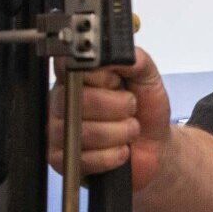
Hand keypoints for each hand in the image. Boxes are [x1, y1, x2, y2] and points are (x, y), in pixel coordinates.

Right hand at [47, 47, 173, 190]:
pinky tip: (120, 150)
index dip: (100, 77)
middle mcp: (62, 100)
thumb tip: (120, 52)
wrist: (153, 146)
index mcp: (77, 76)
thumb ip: (135, 60)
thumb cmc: (145, 111)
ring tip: (129, 130)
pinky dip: (111, 156)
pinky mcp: (61, 159)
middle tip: (130, 109)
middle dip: (117, 107)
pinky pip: (83, 158)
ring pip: (84, 131)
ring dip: (118, 133)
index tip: (117, 82)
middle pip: (80, 100)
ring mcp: (58, 130)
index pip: (72, 67)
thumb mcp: (148, 78)